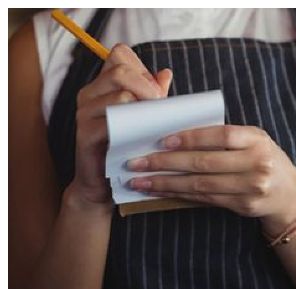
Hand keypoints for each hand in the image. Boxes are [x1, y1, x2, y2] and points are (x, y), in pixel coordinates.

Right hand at [69, 43, 171, 207]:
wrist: (104, 183)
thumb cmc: (127, 147)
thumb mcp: (144, 117)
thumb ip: (153, 95)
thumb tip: (165, 73)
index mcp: (102, 85)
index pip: (120, 54)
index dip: (142, 67)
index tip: (156, 91)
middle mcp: (89, 94)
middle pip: (121, 70)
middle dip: (148, 87)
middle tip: (161, 107)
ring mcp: (84, 113)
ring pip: (120, 94)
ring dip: (145, 108)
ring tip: (155, 124)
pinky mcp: (85, 134)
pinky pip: (112, 121)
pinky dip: (133, 126)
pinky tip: (144, 137)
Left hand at [125, 125, 295, 233]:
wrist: (288, 193)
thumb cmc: (263, 159)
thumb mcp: (253, 140)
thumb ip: (224, 137)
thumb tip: (176, 133)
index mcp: (257, 139)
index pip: (220, 136)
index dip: (190, 138)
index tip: (161, 141)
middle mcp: (258, 163)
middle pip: (205, 163)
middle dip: (166, 163)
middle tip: (136, 163)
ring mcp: (252, 187)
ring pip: (201, 184)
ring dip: (166, 183)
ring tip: (140, 181)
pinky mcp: (244, 206)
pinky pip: (206, 199)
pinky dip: (180, 195)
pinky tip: (160, 191)